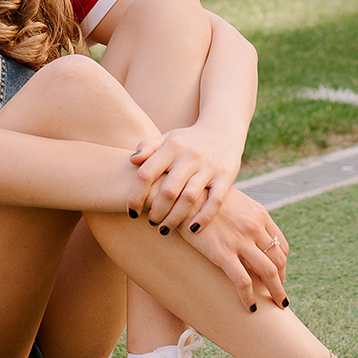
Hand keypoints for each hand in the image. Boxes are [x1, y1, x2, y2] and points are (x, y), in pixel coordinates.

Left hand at [127, 125, 242, 232]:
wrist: (224, 128)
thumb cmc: (189, 139)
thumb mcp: (168, 138)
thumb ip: (149, 147)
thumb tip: (132, 160)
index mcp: (172, 146)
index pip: (146, 173)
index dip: (135, 196)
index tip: (131, 212)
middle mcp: (190, 156)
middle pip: (168, 191)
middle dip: (156, 212)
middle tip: (151, 222)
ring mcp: (209, 167)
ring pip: (189, 198)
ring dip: (174, 219)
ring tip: (164, 229)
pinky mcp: (226, 176)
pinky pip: (214, 201)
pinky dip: (203, 217)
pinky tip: (192, 229)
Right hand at [182, 187, 288, 311]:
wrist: (183, 193)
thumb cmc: (204, 196)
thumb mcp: (232, 200)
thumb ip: (244, 215)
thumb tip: (245, 230)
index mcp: (259, 214)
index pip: (280, 244)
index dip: (281, 263)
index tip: (277, 275)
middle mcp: (255, 227)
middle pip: (279, 260)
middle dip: (282, 281)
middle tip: (279, 296)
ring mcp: (240, 241)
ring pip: (269, 272)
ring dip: (276, 292)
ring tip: (277, 306)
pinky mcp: (222, 253)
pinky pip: (243, 281)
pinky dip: (250, 297)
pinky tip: (251, 308)